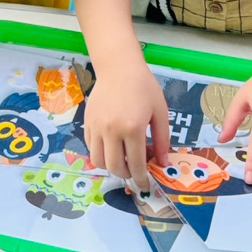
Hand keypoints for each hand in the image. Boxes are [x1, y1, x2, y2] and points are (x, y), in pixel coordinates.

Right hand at [84, 62, 169, 189]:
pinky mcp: (87, 123)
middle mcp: (112, 130)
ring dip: (110, 167)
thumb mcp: (160, 111)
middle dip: (126, 175)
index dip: (141, 178)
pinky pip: (91, 148)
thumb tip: (162, 163)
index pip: (135, 164)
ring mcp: (97, 127)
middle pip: (114, 167)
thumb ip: (163, 139)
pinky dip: (100, 154)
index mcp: (133, 128)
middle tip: (134, 172)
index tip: (145, 184)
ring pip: (98, 161)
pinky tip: (112, 148)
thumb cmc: (144, 87)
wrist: (119, 68)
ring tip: (122, 161)